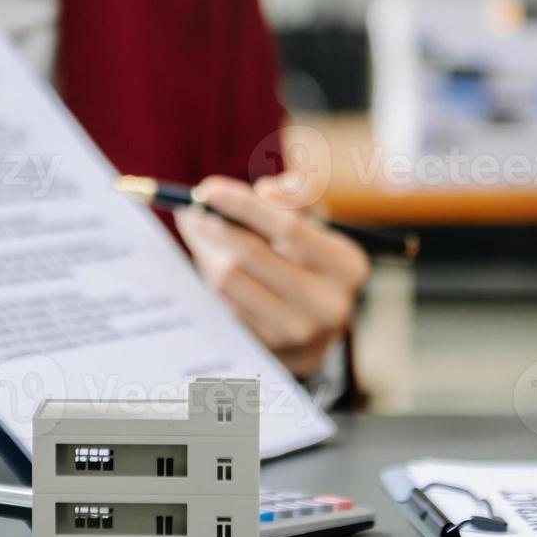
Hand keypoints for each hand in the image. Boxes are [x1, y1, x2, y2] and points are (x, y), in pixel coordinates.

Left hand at [176, 175, 370, 377]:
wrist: (320, 327)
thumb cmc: (313, 261)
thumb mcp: (318, 225)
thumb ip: (295, 197)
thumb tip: (264, 191)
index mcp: (347, 266)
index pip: (288, 228)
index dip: (244, 206)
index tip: (208, 189)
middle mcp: (327, 304)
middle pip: (250, 255)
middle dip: (212, 226)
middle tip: (189, 208)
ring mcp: (297, 332)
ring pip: (228, 280)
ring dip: (204, 250)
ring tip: (197, 228)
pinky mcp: (268, 348)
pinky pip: (224, 302)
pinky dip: (210, 275)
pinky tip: (209, 257)